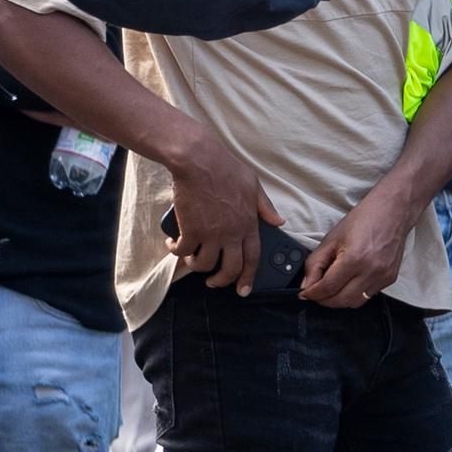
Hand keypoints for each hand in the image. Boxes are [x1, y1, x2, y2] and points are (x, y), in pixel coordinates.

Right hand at [162, 131, 282, 293]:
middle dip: (221, 281)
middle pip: (230, 269)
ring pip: (204, 264)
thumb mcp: (254, 186)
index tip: (243, 290)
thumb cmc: (227, 170)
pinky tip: (172, 245)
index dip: (248, 277)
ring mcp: (211, 234)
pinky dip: (176, 252)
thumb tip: (279, 222)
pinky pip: (182, 252)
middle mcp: (232, 234)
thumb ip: (265, 207)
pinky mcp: (190, 230)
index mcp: (250, 224)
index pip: (253, 258)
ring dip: (195, 266)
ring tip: (191, 259)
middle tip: (213, 282)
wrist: (200, 161)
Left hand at [299, 185, 417, 308]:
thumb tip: (307, 284)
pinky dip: (354, 294)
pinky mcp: (390, 279)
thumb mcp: (332, 238)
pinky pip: (368, 296)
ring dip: (339, 300)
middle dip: (323, 300)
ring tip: (331, 289)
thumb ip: (315, 263)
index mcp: (355, 258)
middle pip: (341, 301)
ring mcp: (383, 276)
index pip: (327, 288)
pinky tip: (349, 282)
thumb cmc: (364, 219)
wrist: (394, 211)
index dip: (312, 293)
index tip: (304, 294)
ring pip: (355, 303)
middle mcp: (371, 271)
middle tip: (315, 293)